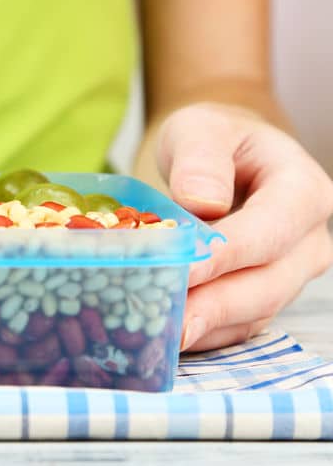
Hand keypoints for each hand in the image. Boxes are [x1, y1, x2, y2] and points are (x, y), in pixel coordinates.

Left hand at [156, 103, 332, 351]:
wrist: (223, 158)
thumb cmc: (213, 139)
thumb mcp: (200, 129)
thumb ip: (200, 158)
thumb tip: (202, 202)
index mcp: (302, 192)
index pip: (269, 231)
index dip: (227, 256)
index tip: (185, 272)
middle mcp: (306, 241)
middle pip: (267, 285)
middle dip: (215, 308)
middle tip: (170, 326)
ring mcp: (287, 275)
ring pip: (252, 313)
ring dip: (206, 328)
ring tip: (160, 337)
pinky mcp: (260, 298)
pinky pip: (236, 327)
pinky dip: (202, 335)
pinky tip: (164, 338)